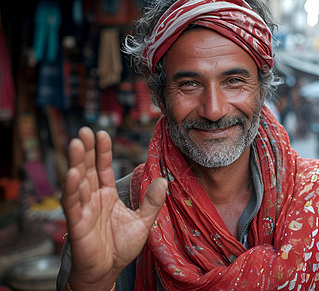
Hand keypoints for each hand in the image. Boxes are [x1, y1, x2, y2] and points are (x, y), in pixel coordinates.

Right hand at [61, 127, 166, 290]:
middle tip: (84, 131)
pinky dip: (72, 189)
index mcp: (107, 195)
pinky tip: (74, 173)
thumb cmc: (121, 247)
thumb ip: (151, 202)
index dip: (102, 152)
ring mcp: (84, 209)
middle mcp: (93, 198)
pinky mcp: (77, 223)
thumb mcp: (143, 222)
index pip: (103, 169)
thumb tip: (163, 180)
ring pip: (79, 182)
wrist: (108, 271)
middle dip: (86, 150)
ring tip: (76, 142)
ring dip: (77, 162)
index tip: (102, 133)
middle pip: (88, 169)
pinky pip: (73, 204)